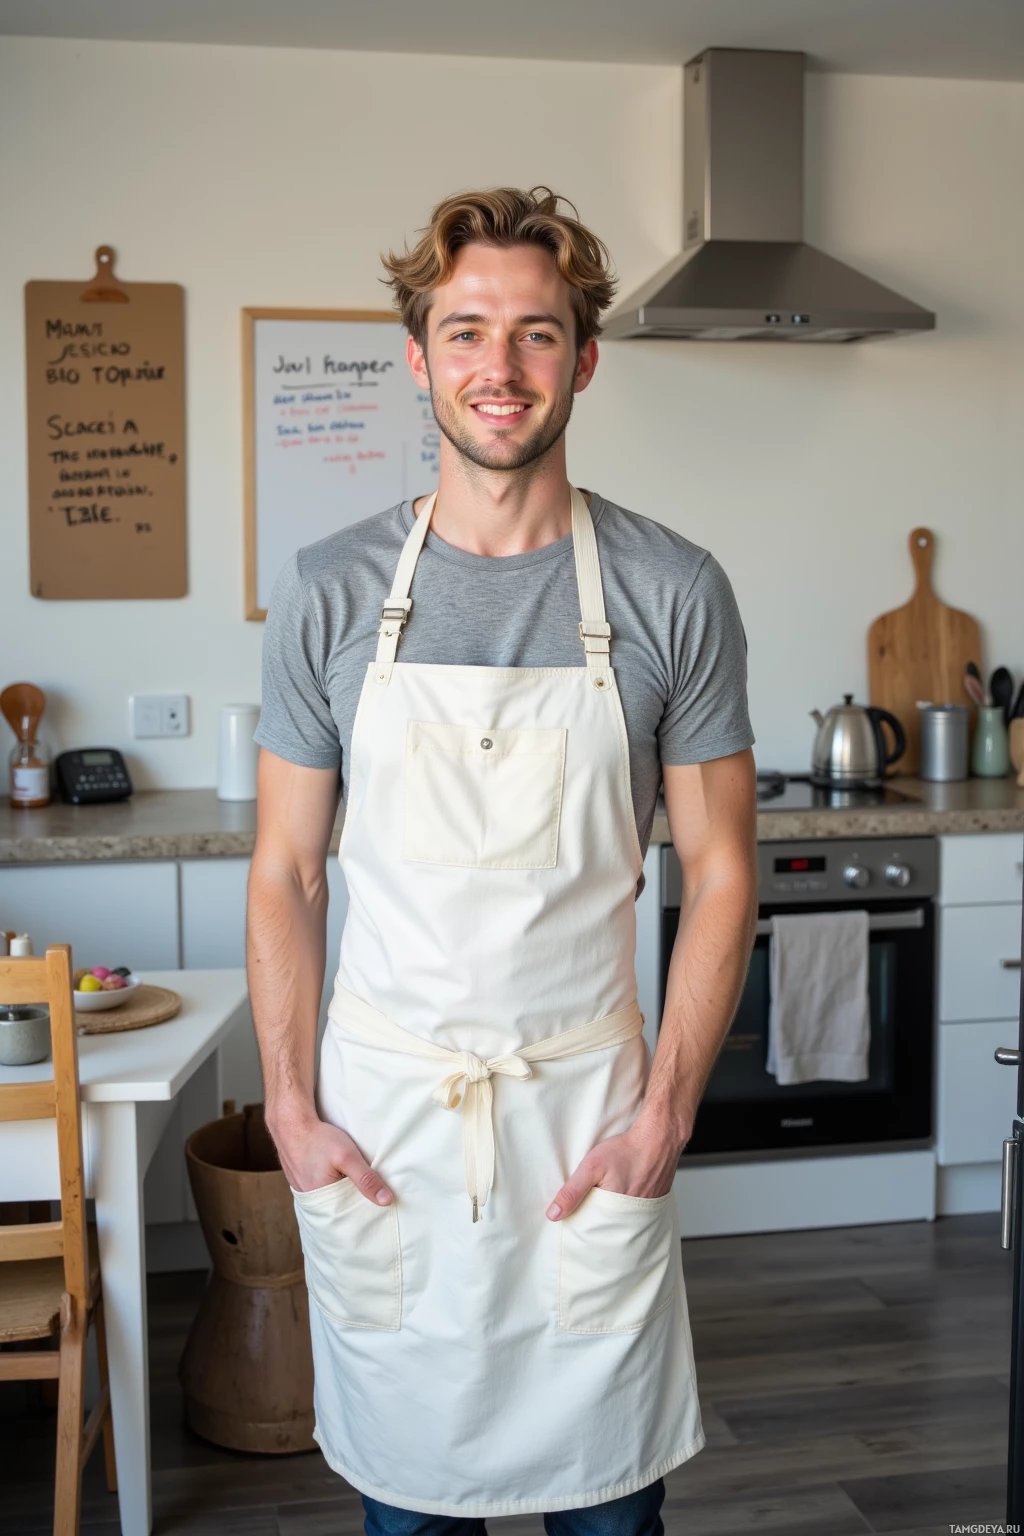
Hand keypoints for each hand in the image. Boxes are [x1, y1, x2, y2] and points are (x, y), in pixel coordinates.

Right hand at [270, 1110, 392, 1205]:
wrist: (291, 1123)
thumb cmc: (319, 1139)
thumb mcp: (347, 1156)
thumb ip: (366, 1179)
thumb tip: (386, 1201)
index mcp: (322, 1201)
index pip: (349, 1213)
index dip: (364, 1207)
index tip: (378, 1203)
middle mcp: (311, 1200)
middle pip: (339, 1205)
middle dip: (353, 1199)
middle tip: (368, 1190)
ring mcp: (304, 1189)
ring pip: (331, 1195)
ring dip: (342, 1189)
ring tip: (352, 1180)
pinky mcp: (301, 1180)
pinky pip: (321, 1187)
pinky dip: (331, 1182)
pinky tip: (337, 1173)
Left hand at [545, 1123, 682, 1220]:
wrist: (658, 1138)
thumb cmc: (627, 1151)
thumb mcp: (591, 1167)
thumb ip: (572, 1191)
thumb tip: (554, 1214)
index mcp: (614, 1214)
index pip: (593, 1231)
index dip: (583, 1225)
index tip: (574, 1219)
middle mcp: (632, 1217)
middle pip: (608, 1227)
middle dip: (598, 1221)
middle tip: (592, 1206)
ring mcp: (645, 1211)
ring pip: (622, 1220)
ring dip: (613, 1214)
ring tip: (606, 1200)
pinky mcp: (654, 1202)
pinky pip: (636, 1212)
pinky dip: (627, 1206)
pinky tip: (623, 1193)